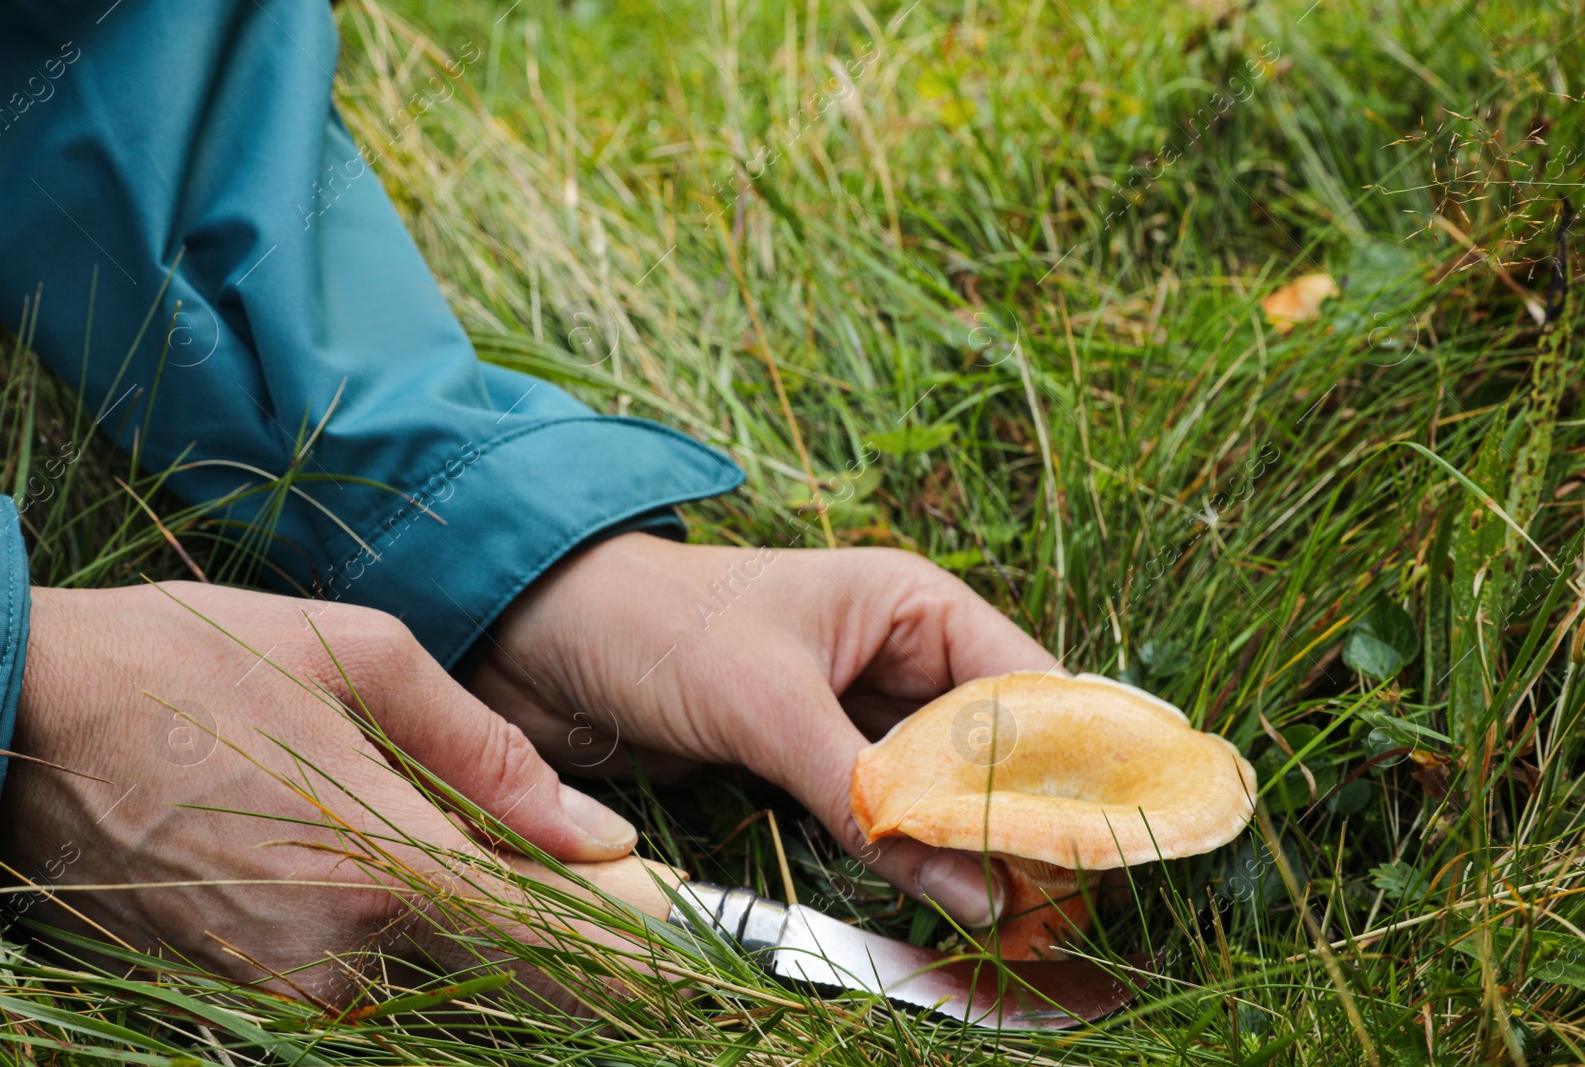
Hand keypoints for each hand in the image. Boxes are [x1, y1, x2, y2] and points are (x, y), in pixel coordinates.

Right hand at [0, 582, 645, 1005]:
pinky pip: (360, 982)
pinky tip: (410, 875)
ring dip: (487, 938)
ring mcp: (279, 985)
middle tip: (608, 896)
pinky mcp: (236, 992)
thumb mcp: (360, 660)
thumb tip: (595, 830)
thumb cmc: (191, 660)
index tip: (685, 947)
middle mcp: (335, 952)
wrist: (24, 712)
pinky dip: (411, 943)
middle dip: (567, 942)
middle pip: (499, 970)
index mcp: (380, 862)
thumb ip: (490, 753)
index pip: (547, 933)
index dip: (627, 943)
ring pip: (431, 981)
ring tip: (510, 867)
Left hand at [470, 534, 1064, 926]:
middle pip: (995, 746)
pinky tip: (945, 901)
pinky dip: (913, 854)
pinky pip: (886, 813)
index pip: (1027, 688)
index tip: (1105, 848)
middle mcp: (899, 654)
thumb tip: (978, 892)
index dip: (1070, 767)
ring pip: (943, 787)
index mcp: (911, 604)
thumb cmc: (656, 629)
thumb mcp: (770, 706)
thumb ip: (869, 798)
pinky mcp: (814, 757)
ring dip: (971, 846)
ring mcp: (858, 710)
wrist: (537, 640)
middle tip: (1065, 905)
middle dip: (1026, 818)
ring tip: (1021, 917)